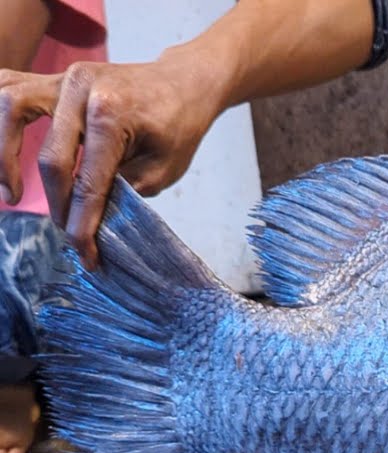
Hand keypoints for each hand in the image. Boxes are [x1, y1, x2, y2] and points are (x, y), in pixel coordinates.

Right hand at [0, 54, 221, 266]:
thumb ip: (123, 191)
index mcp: (113, 114)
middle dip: (56, 204)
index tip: (85, 255)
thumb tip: (87, 221)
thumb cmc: (178, 125)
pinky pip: (9, 86)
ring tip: (11, 193)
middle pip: (51, 157)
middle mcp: (82, 89)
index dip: (84, 224)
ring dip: (2, 154)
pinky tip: (0, 149)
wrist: (184, 83)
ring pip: (10, 107)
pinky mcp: (54, 77)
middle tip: (64, 230)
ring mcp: (64, 77)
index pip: (89, 181)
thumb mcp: (162, 169)